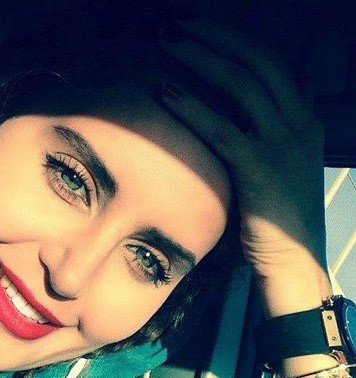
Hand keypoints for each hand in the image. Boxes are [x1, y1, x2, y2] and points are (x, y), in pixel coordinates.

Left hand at [160, 20, 330, 314]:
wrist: (292, 260)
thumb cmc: (279, 216)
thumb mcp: (286, 165)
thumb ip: (281, 130)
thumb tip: (280, 98)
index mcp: (304, 120)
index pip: (270, 64)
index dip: (233, 42)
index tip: (199, 29)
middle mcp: (298, 123)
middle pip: (256, 63)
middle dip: (215, 38)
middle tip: (176, 25)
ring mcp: (283, 144)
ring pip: (242, 86)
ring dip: (202, 59)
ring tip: (168, 44)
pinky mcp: (261, 169)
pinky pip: (223, 129)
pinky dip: (193, 108)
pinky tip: (166, 92)